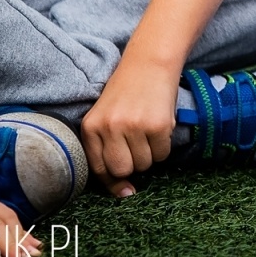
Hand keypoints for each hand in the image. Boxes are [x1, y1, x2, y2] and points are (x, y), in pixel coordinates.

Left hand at [80, 57, 181, 196]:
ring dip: (150, 154)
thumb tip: (126, 194)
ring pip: (144, 164)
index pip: (99, 169)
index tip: (125, 187)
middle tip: (139, 145)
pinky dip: (164, 145)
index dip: (114, 180)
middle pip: (122, 170)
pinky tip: (160, 125)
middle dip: (134, 164)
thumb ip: (107, 150)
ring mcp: (134, 126)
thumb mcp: (107, 117)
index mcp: (91, 127)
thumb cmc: (128, 92)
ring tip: (149, 130)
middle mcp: (109, 128)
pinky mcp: (158, 125)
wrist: (150, 62)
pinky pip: (162, 154)